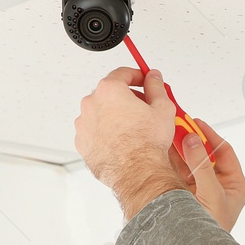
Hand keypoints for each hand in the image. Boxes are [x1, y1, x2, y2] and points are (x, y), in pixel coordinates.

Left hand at [74, 67, 175, 192]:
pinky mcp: (82, 142)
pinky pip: (95, 131)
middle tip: (144, 108)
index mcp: (109, 90)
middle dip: (127, 98)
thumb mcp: (162, 108)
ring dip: (115, 116)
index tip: (144, 80)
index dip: (137, 75)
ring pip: (101, 113)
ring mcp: (84, 124)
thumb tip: (153, 78)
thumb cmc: (146, 143)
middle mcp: (91, 104)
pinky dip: (106, 132)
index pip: (122, 73)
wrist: (136, 171)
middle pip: (110, 93)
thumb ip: (156, 87)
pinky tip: (122, 141)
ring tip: (134, 129)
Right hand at [165, 117, 244, 231]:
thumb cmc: (209, 231)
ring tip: (168, 134)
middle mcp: (217, 187)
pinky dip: (169, 162)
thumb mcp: (211, 194)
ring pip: (188, 164)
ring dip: (178, 149)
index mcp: (233, 186)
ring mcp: (199, 192)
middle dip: (191, 140)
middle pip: (205, 155)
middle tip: (178, 125)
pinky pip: (177, 174)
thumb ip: (201, 165)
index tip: (196, 123)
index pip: (224, 152)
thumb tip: (193, 141)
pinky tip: (162, 150)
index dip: (210, 136)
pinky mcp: (183, 197)